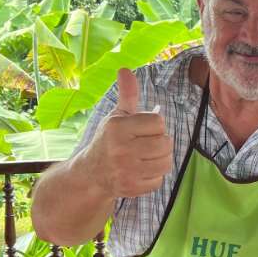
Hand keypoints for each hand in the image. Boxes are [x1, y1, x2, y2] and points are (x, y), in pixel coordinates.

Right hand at [88, 68, 171, 199]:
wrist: (91, 173)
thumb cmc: (110, 140)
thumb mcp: (117, 116)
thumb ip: (127, 95)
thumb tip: (125, 69)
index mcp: (117, 127)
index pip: (158, 122)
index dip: (154, 126)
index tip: (142, 130)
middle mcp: (121, 149)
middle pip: (166, 143)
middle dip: (160, 143)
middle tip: (146, 145)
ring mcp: (126, 170)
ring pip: (166, 162)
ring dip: (160, 160)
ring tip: (145, 157)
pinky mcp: (131, 188)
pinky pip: (159, 180)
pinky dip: (154, 176)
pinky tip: (140, 171)